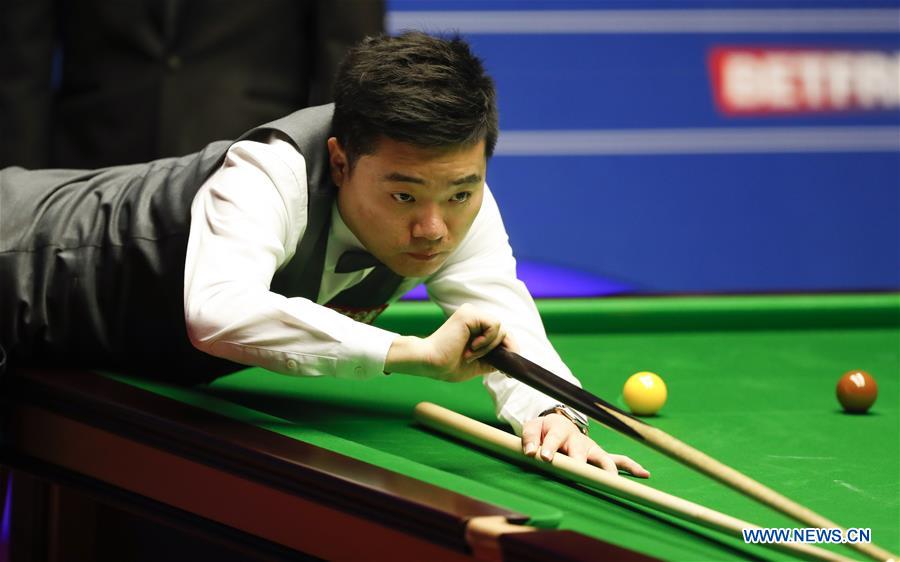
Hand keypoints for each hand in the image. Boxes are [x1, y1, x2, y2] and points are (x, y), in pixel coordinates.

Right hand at [385, 303, 512, 381]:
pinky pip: (494, 325)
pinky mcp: (469, 314)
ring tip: (470, 354)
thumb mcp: (478, 364)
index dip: (509, 350)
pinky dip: (487, 340)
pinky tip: (471, 347)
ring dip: (489, 347)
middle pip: (505, 331)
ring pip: (500, 329)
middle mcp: (474, 317)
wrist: (430, 363)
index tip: (506, 371)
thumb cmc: (447, 365)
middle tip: (493, 366)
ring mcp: (472, 313)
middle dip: (505, 350)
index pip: (502, 335)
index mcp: (475, 327)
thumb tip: (512, 359)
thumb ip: (493, 359)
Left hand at [522, 413, 649, 477]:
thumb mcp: (533, 428)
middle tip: (578, 471)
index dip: (550, 448)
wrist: (558, 424)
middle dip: (579, 461)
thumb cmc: (544, 430)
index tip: (547, 458)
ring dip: (607, 468)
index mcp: (560, 430)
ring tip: (612, 480)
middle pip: (580, 451)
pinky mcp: (599, 456)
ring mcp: (591, 449)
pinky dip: (631, 466)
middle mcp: (579, 440)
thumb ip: (529, 438)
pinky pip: (619, 460)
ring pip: (603, 458)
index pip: (555, 438)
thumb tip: (531, 453)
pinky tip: (644, 473)